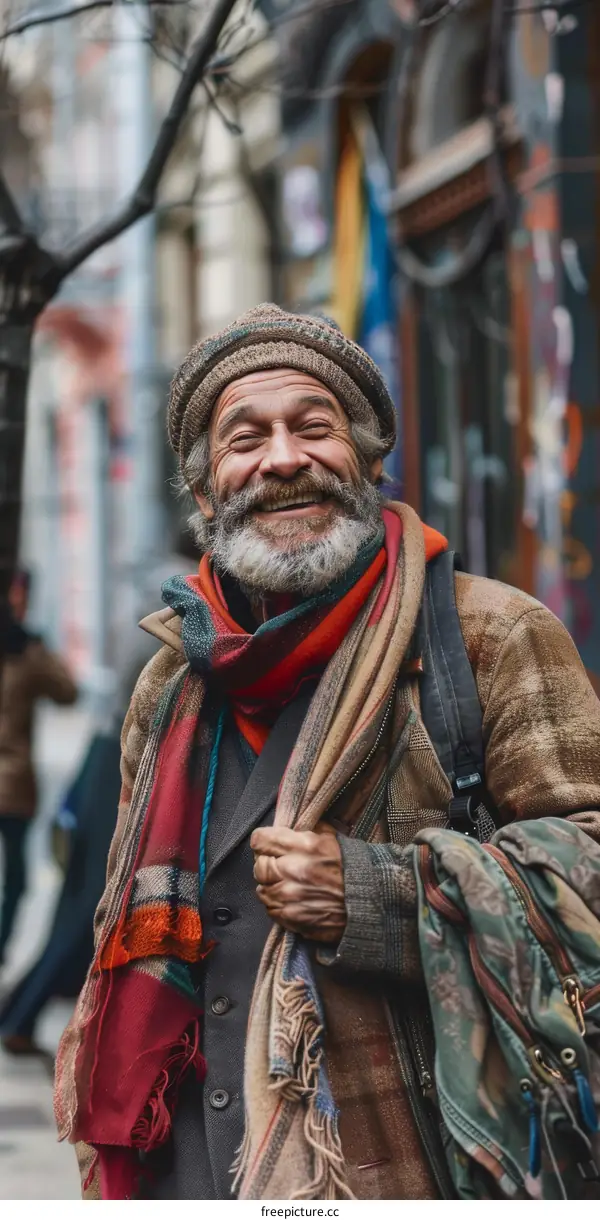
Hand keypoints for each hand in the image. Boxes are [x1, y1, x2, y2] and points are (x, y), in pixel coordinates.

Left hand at [250, 824, 345, 943]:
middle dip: (267, 864)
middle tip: (280, 867)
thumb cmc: (352, 868)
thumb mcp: (332, 837)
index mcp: (305, 847)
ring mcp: (291, 897)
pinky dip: (278, 905)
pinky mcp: (292, 918)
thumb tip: (286, 828)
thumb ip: (306, 831)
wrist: (370, 902)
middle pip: (259, 866)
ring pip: (262, 889)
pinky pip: (270, 909)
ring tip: (288, 885)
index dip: (263, 842)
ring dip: (272, 886)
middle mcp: (294, 871)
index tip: (267, 845)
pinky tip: (292, 900)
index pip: (261, 840)